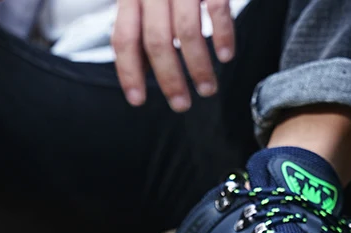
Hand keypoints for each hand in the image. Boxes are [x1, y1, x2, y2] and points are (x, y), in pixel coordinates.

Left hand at [112, 0, 234, 111]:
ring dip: (198, 67)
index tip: (138, 101)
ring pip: (187, 31)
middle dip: (169, 80)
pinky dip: (223, 34)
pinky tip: (227, 55)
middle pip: (156, 42)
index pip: (123, 38)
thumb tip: (141, 69)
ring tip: (207, 89)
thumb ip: (139, 23)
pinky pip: (216, 9)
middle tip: (181, 105)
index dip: (128, 73)